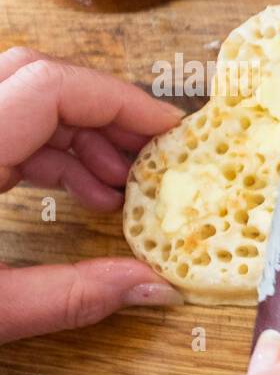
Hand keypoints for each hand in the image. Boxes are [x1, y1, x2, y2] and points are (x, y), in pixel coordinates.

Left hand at [0, 48, 183, 343]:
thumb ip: (68, 296)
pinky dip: (47, 149)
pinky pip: (1, 124)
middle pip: (37, 78)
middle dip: (105, 114)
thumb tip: (151, 288)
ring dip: (78, 134)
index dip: (119, 101)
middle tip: (151, 158)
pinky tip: (81, 192)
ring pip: (18, 97)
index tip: (169, 133)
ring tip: (119, 187)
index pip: (50, 86)